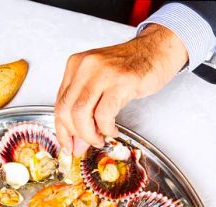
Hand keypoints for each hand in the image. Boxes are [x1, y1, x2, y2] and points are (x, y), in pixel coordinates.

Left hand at [55, 24, 187, 155]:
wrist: (156, 51)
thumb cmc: (129, 68)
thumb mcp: (100, 86)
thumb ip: (85, 111)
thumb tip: (76, 144)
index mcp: (75, 65)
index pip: (59, 103)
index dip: (61, 130)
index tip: (67, 145)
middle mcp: (85, 66)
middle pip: (66, 110)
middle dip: (74, 134)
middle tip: (84, 145)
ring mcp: (102, 72)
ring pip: (81, 113)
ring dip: (89, 134)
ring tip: (99, 139)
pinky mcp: (120, 81)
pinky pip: (103, 114)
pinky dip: (105, 128)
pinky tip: (112, 129)